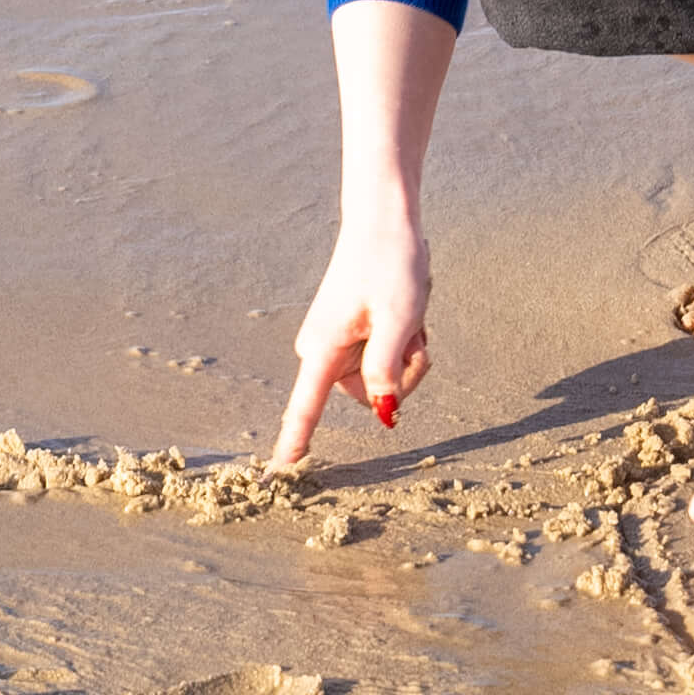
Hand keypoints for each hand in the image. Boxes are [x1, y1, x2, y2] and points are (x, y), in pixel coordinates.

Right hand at [270, 210, 430, 466]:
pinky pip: (386, 360)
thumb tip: (384, 411)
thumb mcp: (399, 318)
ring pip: (384, 379)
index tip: (280, 472)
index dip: (294, 443)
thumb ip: (387, 368)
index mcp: (324, 349)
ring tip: (408, 313)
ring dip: (407, 352)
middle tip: (413, 329)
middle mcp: (323, 352)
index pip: (304, 408)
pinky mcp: (352, 337)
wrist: (384, 222)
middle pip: (371, 397)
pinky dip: (404, 341)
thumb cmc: (390, 263)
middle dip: (403, 371)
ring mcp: (338, 345)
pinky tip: (404, 310)